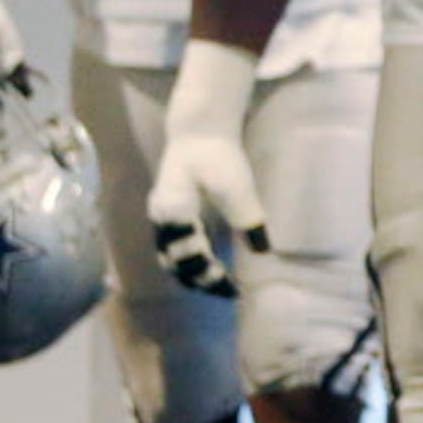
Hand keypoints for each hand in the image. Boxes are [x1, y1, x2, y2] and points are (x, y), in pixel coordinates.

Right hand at [144, 42, 266, 295]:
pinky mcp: (167, 212)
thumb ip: (246, 216)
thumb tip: (262, 250)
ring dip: (190, 273)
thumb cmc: (216, 154)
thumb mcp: (235, 184)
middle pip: (174, 262)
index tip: (233, 288)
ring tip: (217, 284)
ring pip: (169, 256)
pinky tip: (207, 265)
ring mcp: (159, 216)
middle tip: (228, 292)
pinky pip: (171, 246)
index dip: (210, 276)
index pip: (189, 257)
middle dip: (199, 280)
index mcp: (175, 213)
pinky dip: (186, 260)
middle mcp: (160, 219)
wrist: (197, 130)